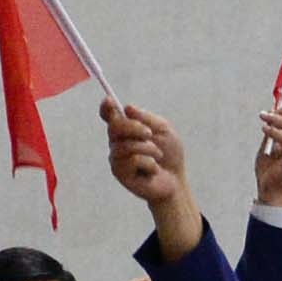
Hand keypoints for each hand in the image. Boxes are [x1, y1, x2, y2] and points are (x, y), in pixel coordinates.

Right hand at [105, 101, 205, 262]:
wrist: (175, 179)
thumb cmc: (169, 154)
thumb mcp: (164, 130)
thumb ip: (147, 118)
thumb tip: (127, 108)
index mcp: (126, 129)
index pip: (110, 116)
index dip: (106, 108)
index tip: (109, 101)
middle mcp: (117, 142)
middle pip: (114, 126)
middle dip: (134, 128)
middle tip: (149, 134)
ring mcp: (117, 158)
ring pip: (126, 145)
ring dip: (147, 149)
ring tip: (157, 156)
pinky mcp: (119, 172)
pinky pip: (133, 160)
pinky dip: (149, 163)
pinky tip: (152, 170)